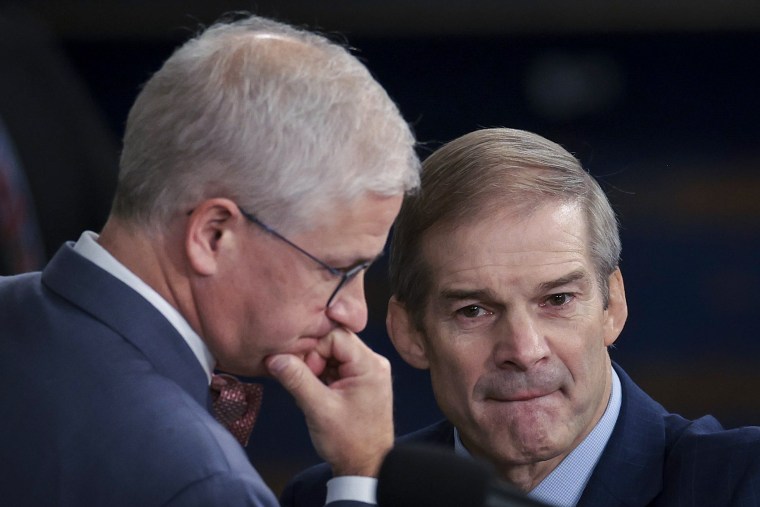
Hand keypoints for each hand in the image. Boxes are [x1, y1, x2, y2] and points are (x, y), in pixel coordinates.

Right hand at [266, 328, 393, 476]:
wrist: (366, 467)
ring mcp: (367, 372)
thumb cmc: (349, 442)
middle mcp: (372, 363)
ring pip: (332, 355)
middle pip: (334, 342)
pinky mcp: (359, 382)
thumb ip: (297, 380)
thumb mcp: (319, 409)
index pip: (335, 335)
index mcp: (369, 365)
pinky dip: (321, 377)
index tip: (302, 370)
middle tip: (303, 381)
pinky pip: (335, 367)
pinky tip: (316, 394)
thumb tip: (275, 358)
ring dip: (315, 369)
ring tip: (310, 392)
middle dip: (313, 359)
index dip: (313, 349)